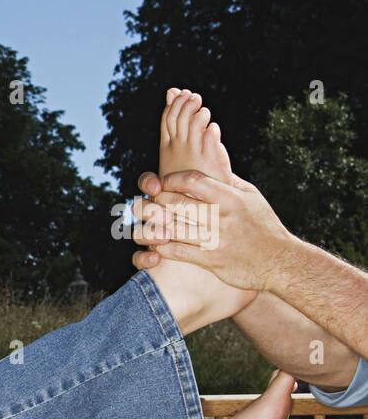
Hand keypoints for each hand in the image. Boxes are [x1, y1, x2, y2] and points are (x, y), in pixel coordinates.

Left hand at [130, 169, 300, 291]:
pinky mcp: (210, 260)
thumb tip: (210, 158)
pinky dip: (160, 248)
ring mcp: (215, 238)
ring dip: (149, 227)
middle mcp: (221, 216)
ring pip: (170, 228)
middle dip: (154, 202)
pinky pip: (176, 252)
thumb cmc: (262, 225)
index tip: (160, 184)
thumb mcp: (251, 197)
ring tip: (140, 227)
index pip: (192, 180)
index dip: (170, 179)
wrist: (279, 261)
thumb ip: (227, 180)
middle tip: (141, 203)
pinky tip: (154, 246)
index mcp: (230, 197)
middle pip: (175, 203)